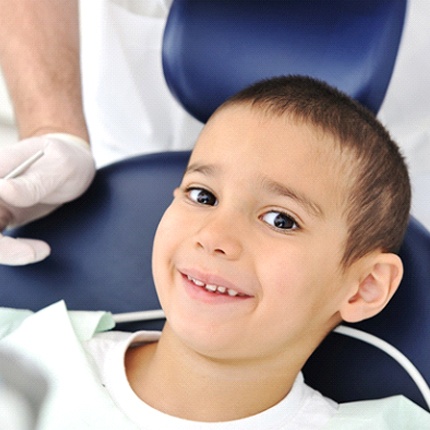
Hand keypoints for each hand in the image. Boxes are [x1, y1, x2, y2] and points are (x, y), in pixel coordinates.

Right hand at [0, 133, 95, 264]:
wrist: (72, 163)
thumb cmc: (65, 158)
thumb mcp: (57, 167)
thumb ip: (32, 182)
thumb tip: (3, 189)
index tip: (11, 240)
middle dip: (1, 248)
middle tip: (33, 252)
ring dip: (7, 252)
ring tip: (41, 250)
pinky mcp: (2, 216)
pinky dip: (12, 251)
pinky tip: (36, 250)